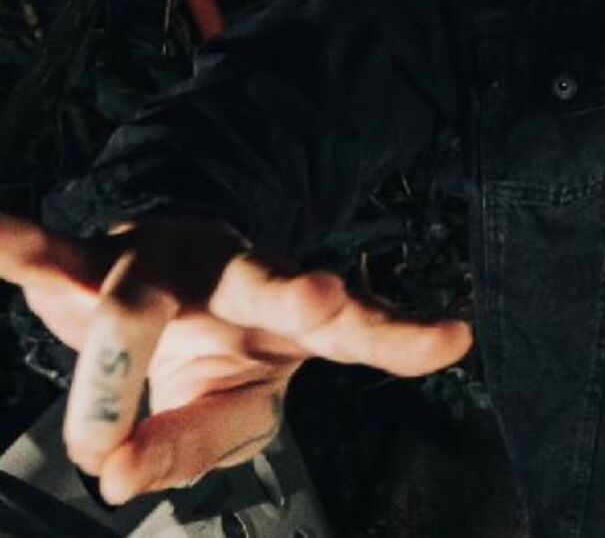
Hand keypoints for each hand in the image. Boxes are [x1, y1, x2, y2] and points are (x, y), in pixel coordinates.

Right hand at [0, 213, 472, 503]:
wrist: (155, 290)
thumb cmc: (204, 353)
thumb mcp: (220, 414)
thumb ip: (183, 446)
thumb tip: (110, 473)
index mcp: (282, 309)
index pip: (352, 329)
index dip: (401, 336)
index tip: (455, 336)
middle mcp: (229, 274)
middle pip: (262, 283)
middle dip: (291, 294)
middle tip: (323, 300)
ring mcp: (159, 262)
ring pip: (146, 280)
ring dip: (134, 303)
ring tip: (107, 293)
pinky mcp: (88, 258)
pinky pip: (46, 257)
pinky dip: (15, 248)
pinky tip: (1, 234)